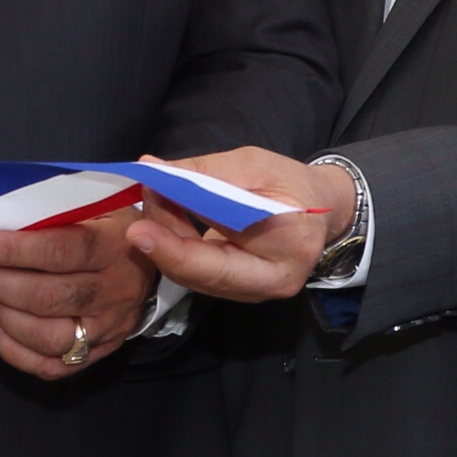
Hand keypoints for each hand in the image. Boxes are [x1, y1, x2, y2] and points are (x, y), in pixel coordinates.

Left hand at [0, 214, 158, 379]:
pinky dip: (14, 352)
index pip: (60, 251)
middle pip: (47, 298)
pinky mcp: (101, 349)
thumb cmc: (111, 227)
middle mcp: (117, 291)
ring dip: (4, 316)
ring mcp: (110, 326)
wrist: (156, 258)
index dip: (10, 251)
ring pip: (48, 336)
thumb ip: (54, 210)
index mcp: (116, 246)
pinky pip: (53, 366)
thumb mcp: (96, 205)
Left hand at [126, 149, 351, 302]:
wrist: (318, 208)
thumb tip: (152, 170)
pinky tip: (163, 219)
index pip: (224, 257)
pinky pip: (195, 274)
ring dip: (164, 241)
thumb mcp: (253, 164)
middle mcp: (275, 280)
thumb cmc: (291, 183)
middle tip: (145, 196)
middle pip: (201, 274)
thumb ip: (204, 172)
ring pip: (192, 276)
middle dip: (162, 240)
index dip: (176, 248)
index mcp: (290, 246)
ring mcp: (255, 291)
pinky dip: (172, 247)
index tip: (138, 229)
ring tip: (154, 200)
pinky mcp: (237, 290)